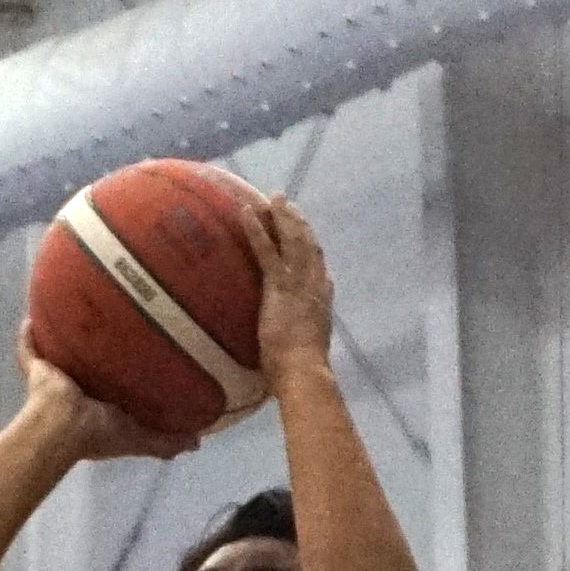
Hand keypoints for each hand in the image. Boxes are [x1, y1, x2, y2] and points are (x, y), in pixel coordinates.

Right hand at [15, 330, 199, 462]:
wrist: (61, 426)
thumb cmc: (97, 433)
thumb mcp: (138, 438)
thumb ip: (164, 441)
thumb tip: (196, 442)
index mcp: (98, 408)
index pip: (114, 389)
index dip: (125, 377)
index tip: (140, 358)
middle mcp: (78, 392)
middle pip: (87, 368)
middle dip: (96, 352)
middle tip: (113, 326)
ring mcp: (55, 380)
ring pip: (60, 354)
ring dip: (66, 338)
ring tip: (80, 313)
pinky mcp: (37, 369)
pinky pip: (28, 349)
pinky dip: (28, 336)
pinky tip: (32, 316)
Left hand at [239, 193, 333, 384]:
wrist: (304, 373)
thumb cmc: (303, 370)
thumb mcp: (310, 344)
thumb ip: (309, 329)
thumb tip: (307, 331)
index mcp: (322, 299)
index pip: (318, 264)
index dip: (310, 244)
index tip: (302, 230)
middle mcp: (315, 285)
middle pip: (308, 243)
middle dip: (297, 221)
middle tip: (284, 202)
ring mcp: (298, 282)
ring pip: (292, 240)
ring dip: (280, 216)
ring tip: (270, 198)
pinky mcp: (279, 285)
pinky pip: (266, 250)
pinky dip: (257, 229)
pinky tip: (246, 212)